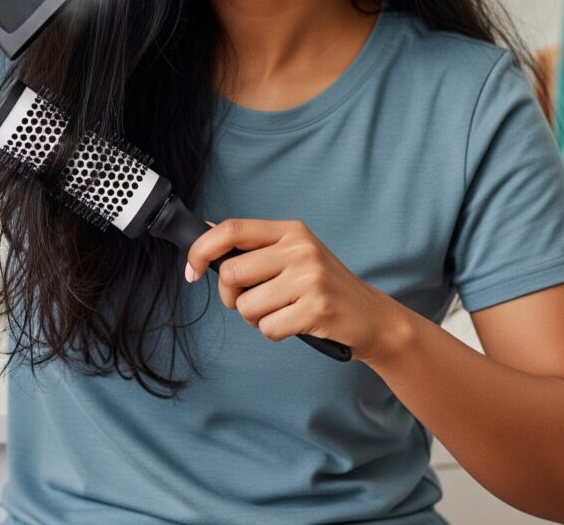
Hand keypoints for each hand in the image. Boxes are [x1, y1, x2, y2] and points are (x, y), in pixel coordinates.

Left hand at [186, 218, 405, 363]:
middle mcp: (299, 249)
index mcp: (290, 231)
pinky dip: (274, 333)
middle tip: (251, 301)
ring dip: (255, 318)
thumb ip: (255, 246)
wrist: (372, 316)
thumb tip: (207, 231)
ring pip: (247, 306)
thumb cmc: (324, 286)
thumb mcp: (294, 254)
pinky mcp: (316, 309)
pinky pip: (268, 328)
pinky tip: (294, 325)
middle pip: (232, 273)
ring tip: (281, 312)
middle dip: (231, 296)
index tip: (191, 269)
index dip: (202, 249)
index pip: (232, 229)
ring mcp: (310, 278)